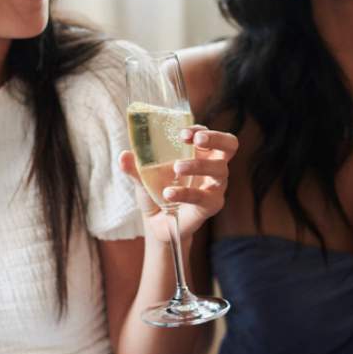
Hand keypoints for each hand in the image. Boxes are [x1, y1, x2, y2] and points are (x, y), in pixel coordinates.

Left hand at [119, 125, 237, 242]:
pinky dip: (186, 193)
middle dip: (216, 138)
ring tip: (176, 167)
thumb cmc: (156, 192)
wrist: (157, 223)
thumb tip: (123, 155)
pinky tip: (169, 193)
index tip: (182, 133)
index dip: (199, 129)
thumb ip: (135, 167)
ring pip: (220, 169)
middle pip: (229, 145)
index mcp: (198, 152)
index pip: (207, 134)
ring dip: (198, 165)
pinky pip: (203, 196)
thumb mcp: (142, 177)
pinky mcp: (211, 205)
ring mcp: (215, 185)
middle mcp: (212, 165)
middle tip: (197, 139)